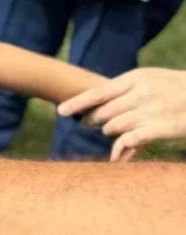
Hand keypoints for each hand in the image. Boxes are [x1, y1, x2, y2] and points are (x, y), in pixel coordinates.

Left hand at [58, 68, 185, 161]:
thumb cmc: (178, 90)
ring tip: (117, 134)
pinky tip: (118, 156)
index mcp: (137, 78)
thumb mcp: (152, 81)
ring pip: (113, 128)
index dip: (77, 103)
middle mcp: (142, 92)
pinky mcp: (162, 127)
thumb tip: (95, 107)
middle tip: (90, 124)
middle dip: (93, 121)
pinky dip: (121, 149)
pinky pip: (129, 140)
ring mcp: (152, 109)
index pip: (99, 92)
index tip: (60, 111)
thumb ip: (126, 92)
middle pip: (102, 113)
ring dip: (111, 134)